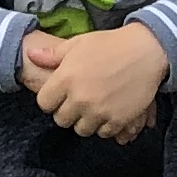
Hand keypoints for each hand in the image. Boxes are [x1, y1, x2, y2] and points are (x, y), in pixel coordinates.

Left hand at [21, 20, 169, 140]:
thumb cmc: (109, 44)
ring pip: (81, 130)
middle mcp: (80, 98)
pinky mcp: (118, 120)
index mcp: (66, 78)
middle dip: (66, 112)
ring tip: (92, 108)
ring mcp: (99, 111)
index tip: (59, 95)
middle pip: (61, 120)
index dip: (50, 100)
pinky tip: (107, 112)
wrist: (145, 51)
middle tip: (76, 102)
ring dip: (85, 121)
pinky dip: (104, 126)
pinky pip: (103, 133)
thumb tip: (31, 55)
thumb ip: (52, 54)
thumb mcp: (77, 43)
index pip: (44, 103)